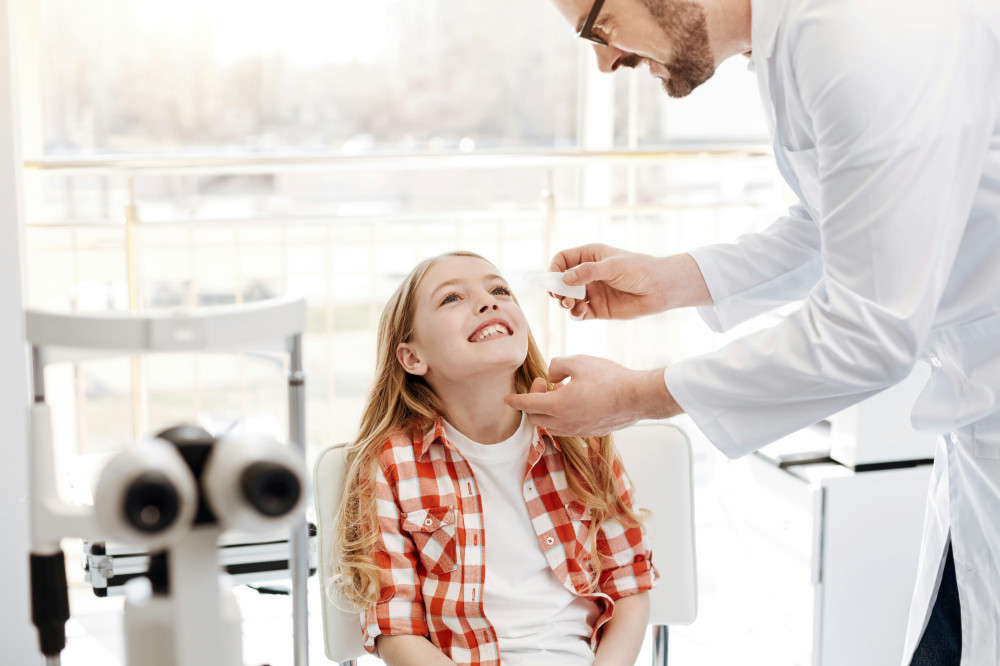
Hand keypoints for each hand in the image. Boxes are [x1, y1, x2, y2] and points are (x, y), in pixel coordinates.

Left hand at [504, 355, 681, 436]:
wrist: (638, 397)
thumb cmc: (609, 378)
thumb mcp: (578, 361)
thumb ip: (557, 366)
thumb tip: (552, 377)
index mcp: (557, 406)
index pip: (527, 405)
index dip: (515, 400)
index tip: (507, 398)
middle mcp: (565, 423)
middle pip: (536, 417)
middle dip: (533, 401)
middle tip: (544, 384)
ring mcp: (578, 431)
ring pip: (551, 425)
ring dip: (548, 410)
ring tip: (560, 391)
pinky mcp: (590, 432)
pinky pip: (567, 427)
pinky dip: (562, 416)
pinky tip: (574, 401)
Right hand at [550, 244, 710, 319]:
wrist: (660, 288)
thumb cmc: (639, 269)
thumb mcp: (612, 266)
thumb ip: (587, 272)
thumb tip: (564, 278)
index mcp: (589, 256)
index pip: (562, 259)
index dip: (554, 269)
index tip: (553, 280)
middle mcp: (588, 274)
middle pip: (561, 281)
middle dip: (557, 290)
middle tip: (561, 297)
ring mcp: (592, 291)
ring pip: (568, 298)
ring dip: (565, 303)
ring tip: (572, 304)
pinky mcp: (598, 309)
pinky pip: (579, 313)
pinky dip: (576, 314)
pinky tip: (582, 312)